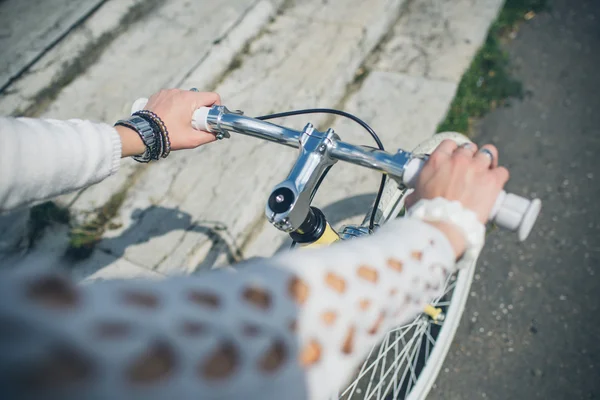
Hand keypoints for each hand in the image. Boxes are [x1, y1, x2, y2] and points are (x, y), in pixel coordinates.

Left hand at [117, 89, 220, 156]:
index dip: (215, 108)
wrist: (143, 134)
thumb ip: (209, 136)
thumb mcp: (192, 140)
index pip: (212, 97)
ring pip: (185, 98)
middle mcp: (179, 91)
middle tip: (194, 124)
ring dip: (187, 108)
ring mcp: (168, 92)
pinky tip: (169, 118)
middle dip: (200, 111)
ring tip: (179, 122)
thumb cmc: (168, 136)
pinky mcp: (159, 94)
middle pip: (199, 98)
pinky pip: (173, 98)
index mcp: (190, 99)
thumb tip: (216, 134)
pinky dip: (175, 106)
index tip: (209, 119)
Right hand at [406, 140, 509, 255]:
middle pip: (469, 148)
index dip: (453, 150)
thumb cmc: (428, 213)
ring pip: (488, 153)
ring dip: (487, 161)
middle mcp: (458, 160)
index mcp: (437, 161)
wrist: (444, 226)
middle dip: (470, 157)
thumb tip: (413, 197)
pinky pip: (501, 171)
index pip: (449, 144)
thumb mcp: (416, 197)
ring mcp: (477, 168)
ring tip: (486, 171)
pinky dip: (499, 177)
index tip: (454, 157)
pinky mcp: (492, 180)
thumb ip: (417, 192)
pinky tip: (495, 184)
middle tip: (469, 169)